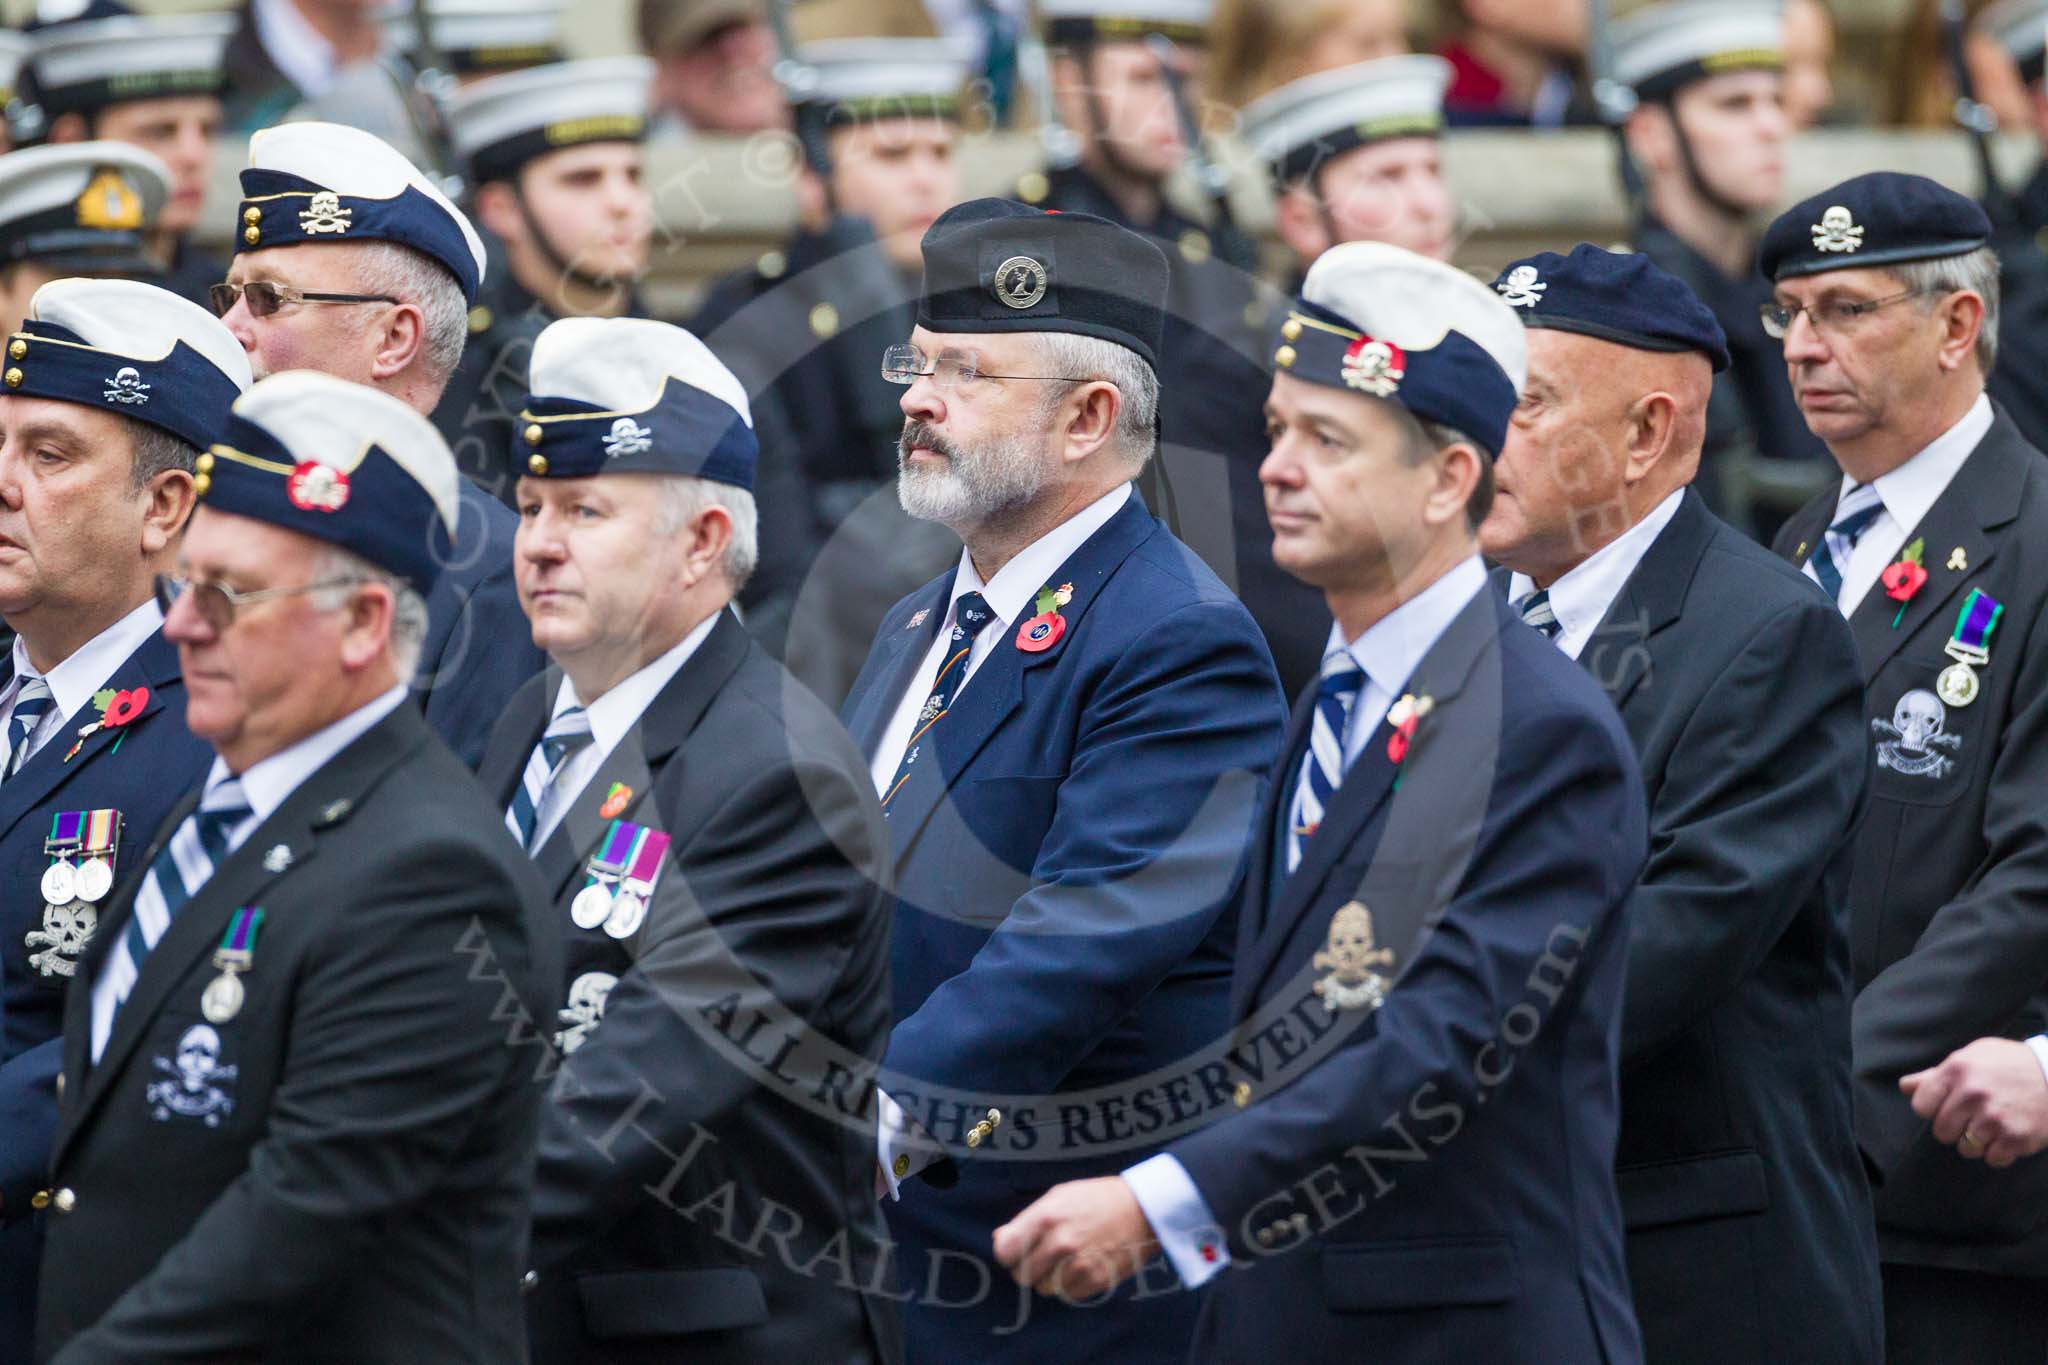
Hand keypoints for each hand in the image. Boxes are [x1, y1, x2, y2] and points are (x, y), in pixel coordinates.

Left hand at [993, 1178, 1159, 1299]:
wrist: (1142, 1209)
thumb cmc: (1096, 1198)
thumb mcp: (1058, 1196)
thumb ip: (1027, 1220)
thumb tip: (1001, 1240)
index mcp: (1046, 1217)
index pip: (1005, 1252)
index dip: (1009, 1253)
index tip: (1017, 1250)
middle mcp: (1060, 1243)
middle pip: (1022, 1275)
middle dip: (1028, 1267)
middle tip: (1043, 1256)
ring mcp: (1078, 1265)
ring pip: (1044, 1289)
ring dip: (1049, 1278)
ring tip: (1065, 1261)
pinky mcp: (1096, 1281)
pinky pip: (1068, 1295)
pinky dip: (1070, 1285)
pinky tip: (1081, 1267)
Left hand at [1901, 1038, 2047, 1167]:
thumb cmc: (2009, 1064)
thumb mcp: (1971, 1056)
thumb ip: (1936, 1074)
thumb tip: (1905, 1087)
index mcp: (1957, 1070)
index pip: (1921, 1106)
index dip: (1932, 1108)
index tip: (1945, 1105)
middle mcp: (1972, 1094)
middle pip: (1942, 1131)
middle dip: (1954, 1128)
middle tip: (1972, 1117)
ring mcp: (1994, 1118)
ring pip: (1965, 1148)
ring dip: (1976, 1142)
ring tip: (1992, 1125)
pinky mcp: (2015, 1138)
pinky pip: (1992, 1159)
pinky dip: (1998, 1152)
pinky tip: (2007, 1135)